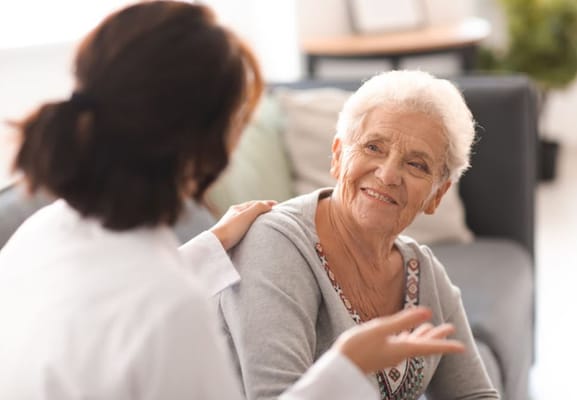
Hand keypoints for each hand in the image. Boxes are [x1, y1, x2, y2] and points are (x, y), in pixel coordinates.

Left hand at [210, 200, 276, 249]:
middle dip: (261, 209)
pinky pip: (243, 227)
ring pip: (246, 218)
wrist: (215, 244)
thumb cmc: (230, 230)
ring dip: (256, 218)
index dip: (266, 203)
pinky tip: (252, 232)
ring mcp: (231, 225)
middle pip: (250, 210)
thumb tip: (268, 205)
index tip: (277, 205)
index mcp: (237, 209)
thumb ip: (258, 208)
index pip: (254, 203)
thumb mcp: (246, 216)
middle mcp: (233, 215)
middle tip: (271, 212)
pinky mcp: (230, 235)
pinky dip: (251, 226)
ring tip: (264, 221)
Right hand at [333, 307, 464, 373]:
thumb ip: (403, 320)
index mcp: (402, 348)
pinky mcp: (381, 352)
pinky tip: (405, 333)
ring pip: (413, 343)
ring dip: (423, 334)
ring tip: (431, 327)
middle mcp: (399, 353)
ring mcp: (390, 353)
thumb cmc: (358, 347)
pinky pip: (401, 343)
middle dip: (437, 336)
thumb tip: (428, 312)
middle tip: (451, 327)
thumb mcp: (381, 329)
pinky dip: (408, 336)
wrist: (340, 367)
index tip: (462, 347)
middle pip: (423, 344)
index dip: (446, 345)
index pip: (429, 346)